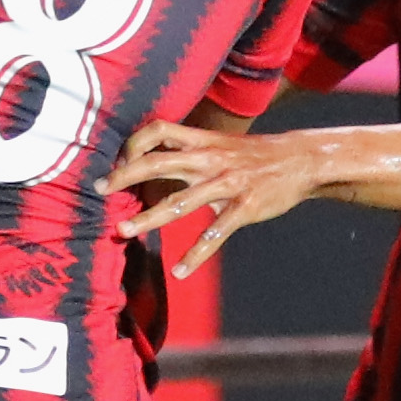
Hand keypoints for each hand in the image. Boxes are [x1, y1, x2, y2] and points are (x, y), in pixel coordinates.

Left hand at [107, 121, 332, 275]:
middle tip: (98, 191)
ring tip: (124, 232)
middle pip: (157, 162)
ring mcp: (227, 182)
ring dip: (149, 218)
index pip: (158, 131)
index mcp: (202, 142)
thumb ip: (189, 153)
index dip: (133, 143)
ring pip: (180, 201)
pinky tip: (181, 270)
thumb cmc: (255, 155)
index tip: (115, 163)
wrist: (301, 159)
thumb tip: (154, 164)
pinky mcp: (244, 206)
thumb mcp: (220, 144)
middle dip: (124, 177)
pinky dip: (196, 253)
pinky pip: (216, 233)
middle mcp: (209, 159)